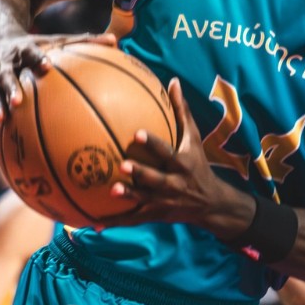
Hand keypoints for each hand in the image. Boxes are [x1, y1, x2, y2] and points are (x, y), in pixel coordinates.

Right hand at [0, 32, 117, 151]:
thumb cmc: (37, 45)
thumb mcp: (57, 39)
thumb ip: (85, 41)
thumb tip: (115, 41)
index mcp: (23, 50)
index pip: (31, 53)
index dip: (37, 58)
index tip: (46, 65)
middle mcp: (6, 65)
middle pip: (6, 76)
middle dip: (11, 88)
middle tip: (18, 101)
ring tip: (1, 122)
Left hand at [111, 84, 248, 233]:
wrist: (210, 203)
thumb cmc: (197, 165)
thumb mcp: (194, 140)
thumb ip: (182, 112)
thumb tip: (173, 81)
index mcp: (181, 164)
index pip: (167, 152)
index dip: (153, 143)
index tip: (137, 133)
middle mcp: (173, 184)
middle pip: (156, 179)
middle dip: (140, 174)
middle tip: (122, 166)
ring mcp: (163, 202)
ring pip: (143, 201)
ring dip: (128, 198)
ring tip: (111, 191)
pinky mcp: (155, 215)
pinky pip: (133, 219)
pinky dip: (115, 222)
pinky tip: (95, 223)